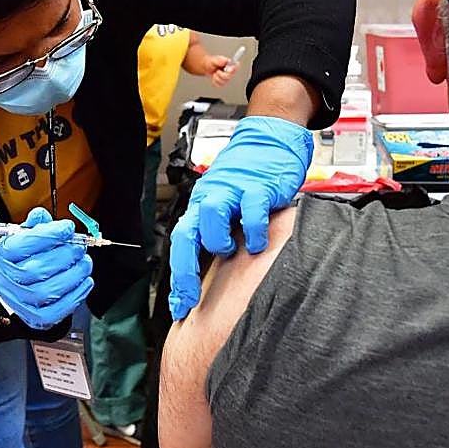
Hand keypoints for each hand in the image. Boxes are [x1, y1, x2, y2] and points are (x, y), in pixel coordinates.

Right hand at [0, 207, 93, 329]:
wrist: (12, 290)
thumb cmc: (20, 261)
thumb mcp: (21, 238)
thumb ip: (35, 226)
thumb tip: (41, 215)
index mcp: (2, 255)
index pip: (24, 243)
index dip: (50, 235)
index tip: (67, 228)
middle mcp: (6, 280)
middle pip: (37, 269)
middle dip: (65, 255)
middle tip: (79, 247)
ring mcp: (20, 302)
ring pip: (49, 291)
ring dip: (74, 274)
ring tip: (84, 263)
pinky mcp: (36, 318)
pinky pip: (58, 310)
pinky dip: (77, 294)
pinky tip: (84, 281)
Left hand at [168, 116, 312, 319]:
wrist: (269, 141)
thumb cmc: (250, 176)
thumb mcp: (229, 204)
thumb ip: (221, 231)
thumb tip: (215, 270)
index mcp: (201, 205)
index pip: (181, 243)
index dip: (178, 278)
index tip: (179, 306)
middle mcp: (211, 197)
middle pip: (186, 234)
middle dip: (185, 272)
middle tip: (190, 298)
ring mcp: (233, 190)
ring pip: (211, 217)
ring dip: (218, 241)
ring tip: (231, 250)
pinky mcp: (258, 186)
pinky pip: (251, 211)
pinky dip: (254, 230)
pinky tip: (258, 242)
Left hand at [205, 55, 234, 87]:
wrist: (206, 67)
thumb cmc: (212, 62)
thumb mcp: (214, 59)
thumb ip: (220, 60)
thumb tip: (225, 61)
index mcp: (230, 64)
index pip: (236, 67)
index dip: (234, 69)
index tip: (228, 70)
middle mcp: (230, 71)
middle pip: (229, 76)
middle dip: (221, 74)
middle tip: (217, 71)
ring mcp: (227, 77)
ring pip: (224, 81)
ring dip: (217, 78)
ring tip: (215, 73)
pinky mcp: (223, 82)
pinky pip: (220, 85)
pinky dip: (215, 81)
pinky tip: (214, 77)